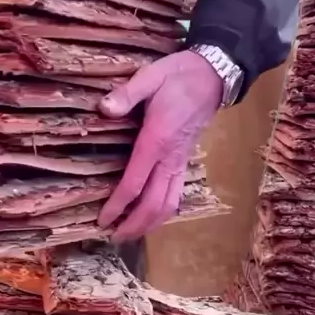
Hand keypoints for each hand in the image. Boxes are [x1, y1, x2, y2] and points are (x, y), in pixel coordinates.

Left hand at [98, 50, 222, 241]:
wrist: (212, 76)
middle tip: (113, 237)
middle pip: (153, 205)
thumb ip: (127, 94)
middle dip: (133, 225)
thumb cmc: (178, 76)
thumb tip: (105, 108)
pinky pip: (175, 196)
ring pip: (168, 205)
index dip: (117, 206)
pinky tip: (150, 218)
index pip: (134, 183)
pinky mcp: (184, 163)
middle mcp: (169, 159)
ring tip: (130, 235)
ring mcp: (179, 163)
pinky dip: (162, 213)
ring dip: (149, 224)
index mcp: (156, 141)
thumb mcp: (150, 77)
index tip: (103, 221)